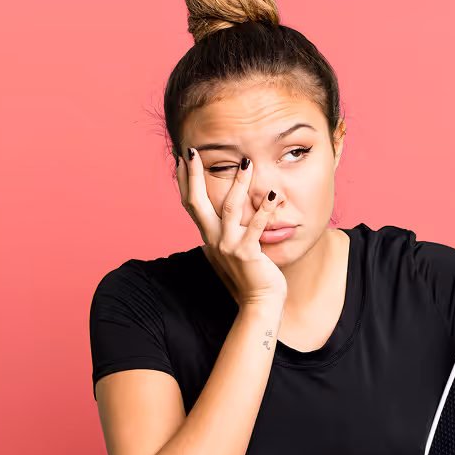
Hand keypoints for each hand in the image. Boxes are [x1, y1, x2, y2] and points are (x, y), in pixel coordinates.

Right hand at [176, 148, 285, 305]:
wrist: (258, 302)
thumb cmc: (249, 275)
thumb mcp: (231, 249)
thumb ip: (225, 232)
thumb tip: (223, 216)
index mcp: (209, 237)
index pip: (190, 204)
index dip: (184, 181)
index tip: (181, 159)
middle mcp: (214, 240)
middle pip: (197, 202)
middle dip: (193, 176)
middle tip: (192, 152)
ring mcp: (229, 246)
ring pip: (230, 208)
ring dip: (238, 183)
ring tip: (246, 162)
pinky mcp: (247, 253)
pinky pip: (256, 226)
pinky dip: (265, 208)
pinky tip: (273, 193)